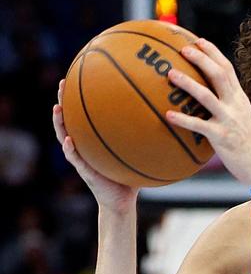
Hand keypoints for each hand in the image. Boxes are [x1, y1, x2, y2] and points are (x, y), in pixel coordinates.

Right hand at [52, 79, 137, 212]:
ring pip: (64, 135)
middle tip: (62, 83)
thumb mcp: (140, 152)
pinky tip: (69, 140)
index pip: (85, 112)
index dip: (81, 95)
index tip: (81, 74)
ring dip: (59, 122)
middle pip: (70, 118)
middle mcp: (84, 144)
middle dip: (64, 100)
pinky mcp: (84, 171)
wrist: (123, 200)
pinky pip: (75, 158)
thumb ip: (147, 135)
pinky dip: (71, 149)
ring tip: (57, 108)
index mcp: (94, 138)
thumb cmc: (131, 174)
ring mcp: (81, 157)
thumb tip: (170, 116)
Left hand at [163, 38, 250, 184]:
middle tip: (183, 49)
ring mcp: (229, 120)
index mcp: (240, 99)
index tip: (198, 41)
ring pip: (207, 96)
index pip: (228, 69)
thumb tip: (206, 98)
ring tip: (170, 74)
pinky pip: (199, 125)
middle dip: (201, 59)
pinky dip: (183, 119)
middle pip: (219, 75)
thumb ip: (228, 106)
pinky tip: (167, 115)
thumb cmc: (249, 144)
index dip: (213, 53)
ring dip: (188, 83)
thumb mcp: (242, 119)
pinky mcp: (222, 137)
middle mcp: (236, 105)